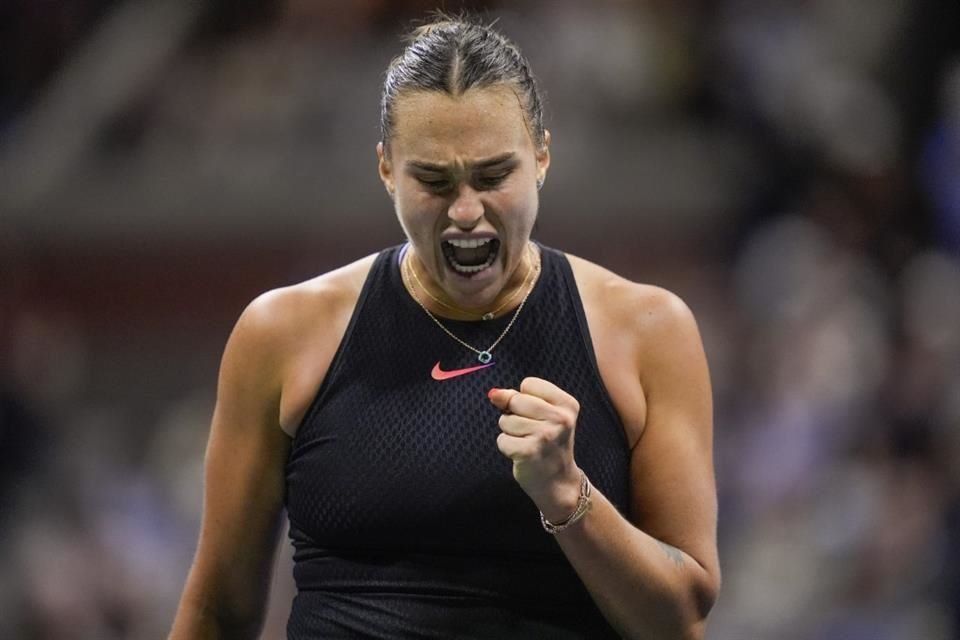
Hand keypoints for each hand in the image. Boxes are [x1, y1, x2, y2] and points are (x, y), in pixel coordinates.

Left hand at [488, 377, 582, 520]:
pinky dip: (507, 447)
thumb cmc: (547, 443)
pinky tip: (522, 454)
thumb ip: (517, 398)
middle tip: (530, 431)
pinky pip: (502, 440)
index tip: (537, 415)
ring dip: (510, 432)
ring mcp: (545, 436)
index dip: (525, 398)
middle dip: (514, 415)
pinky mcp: (529, 452)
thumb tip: (493, 393)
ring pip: (506, 420)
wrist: (558, 481)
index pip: (528, 383)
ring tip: (527, 442)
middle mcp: (560, 419)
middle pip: (515, 400)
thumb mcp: (542, 415)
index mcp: (567, 404)